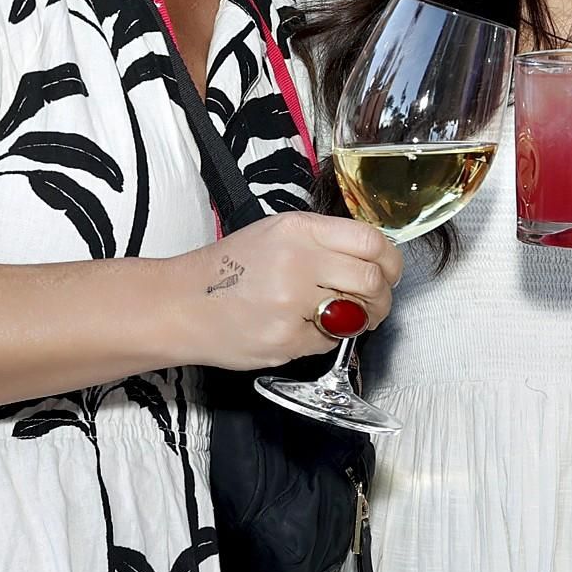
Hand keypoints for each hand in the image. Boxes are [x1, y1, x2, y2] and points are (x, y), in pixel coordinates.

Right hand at [174, 210, 403, 370]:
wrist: (180, 304)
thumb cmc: (229, 269)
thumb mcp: (276, 233)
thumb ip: (324, 242)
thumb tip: (373, 259)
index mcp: (299, 229)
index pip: (371, 241)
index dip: (391, 261)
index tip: (390, 272)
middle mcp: (299, 261)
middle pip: (372, 279)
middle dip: (382, 296)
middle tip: (375, 303)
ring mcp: (292, 303)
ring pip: (356, 314)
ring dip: (362, 320)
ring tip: (348, 318)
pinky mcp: (286, 339)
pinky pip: (328, 341)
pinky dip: (325, 339)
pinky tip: (305, 329)